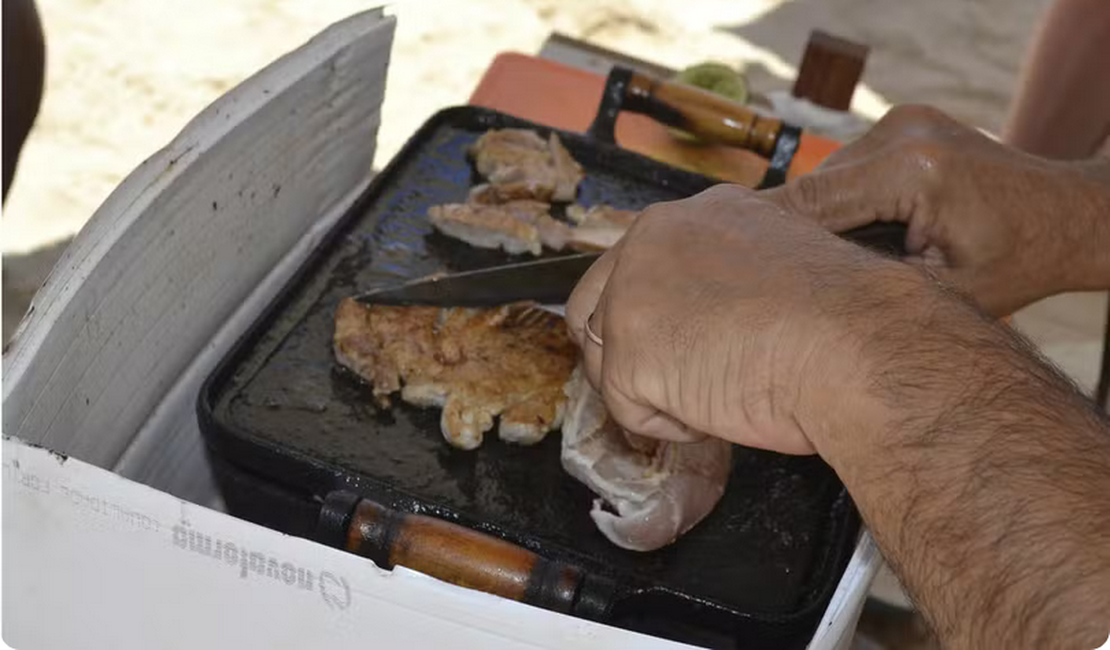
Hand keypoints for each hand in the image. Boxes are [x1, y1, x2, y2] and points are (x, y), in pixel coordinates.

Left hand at [564, 184, 925, 455]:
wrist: (860, 344)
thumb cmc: (844, 317)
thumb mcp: (775, 265)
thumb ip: (726, 275)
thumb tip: (709, 311)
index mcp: (691, 215)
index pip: (633, 267)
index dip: (651, 316)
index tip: (683, 344)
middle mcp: (649, 241)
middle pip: (594, 308)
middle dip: (630, 353)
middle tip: (687, 379)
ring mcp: (630, 296)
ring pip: (607, 363)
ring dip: (655, 391)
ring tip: (721, 389)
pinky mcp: (628, 355)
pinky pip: (629, 411)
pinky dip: (670, 427)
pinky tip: (718, 407)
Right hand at [765, 105, 1109, 315]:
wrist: (1069, 215)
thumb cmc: (1019, 263)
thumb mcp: (942, 296)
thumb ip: (868, 287)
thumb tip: (797, 290)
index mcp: (914, 171)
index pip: (812, 204)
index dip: (767, 238)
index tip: (727, 269)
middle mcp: (903, 132)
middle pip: (815, 188)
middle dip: (795, 234)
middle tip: (763, 281)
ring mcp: (905, 121)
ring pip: (828, 178)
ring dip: (819, 219)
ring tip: (810, 266)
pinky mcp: (906, 124)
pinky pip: (850, 170)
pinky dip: (842, 203)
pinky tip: (847, 239)